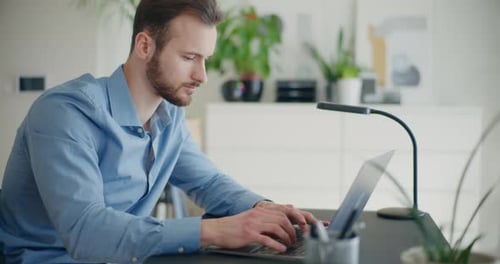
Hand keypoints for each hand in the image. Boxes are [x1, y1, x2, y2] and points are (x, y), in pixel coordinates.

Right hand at [200, 202, 317, 252]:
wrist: (217, 229)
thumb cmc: (234, 226)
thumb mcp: (252, 218)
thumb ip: (266, 218)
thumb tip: (283, 219)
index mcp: (260, 210)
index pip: (284, 211)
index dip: (297, 218)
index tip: (305, 225)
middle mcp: (258, 215)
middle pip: (283, 219)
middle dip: (294, 229)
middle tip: (296, 238)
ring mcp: (254, 224)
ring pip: (277, 228)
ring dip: (287, 237)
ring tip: (289, 244)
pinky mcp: (249, 234)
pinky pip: (267, 239)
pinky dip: (277, 245)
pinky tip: (281, 248)